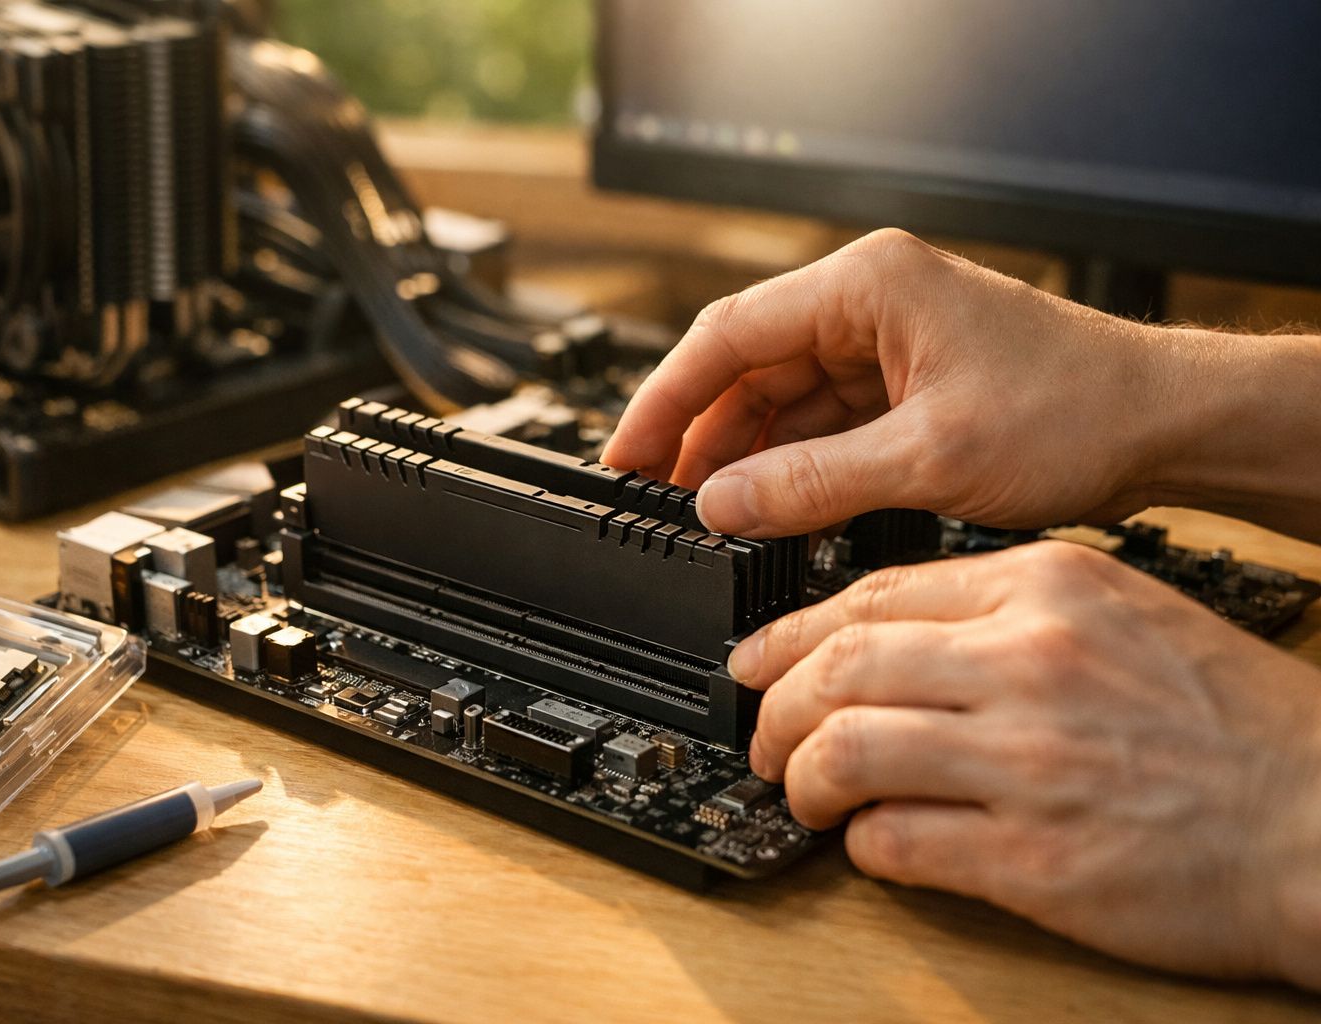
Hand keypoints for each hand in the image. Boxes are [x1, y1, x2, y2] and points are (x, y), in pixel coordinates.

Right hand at [601, 229, 1320, 542]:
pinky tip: (768, 508)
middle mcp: (868, 302)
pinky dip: (792, 466)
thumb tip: (720, 504)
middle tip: (658, 498)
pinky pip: (822, 424)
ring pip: (781, 401)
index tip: (626, 453)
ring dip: (744, 457)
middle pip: (747, 368)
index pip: (728, 335)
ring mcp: (885, 343)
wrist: (1162, 428)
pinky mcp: (904, 384)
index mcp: (866, 285)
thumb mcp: (927, 457)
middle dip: (700, 435)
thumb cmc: (1076, 409)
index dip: (665, 398)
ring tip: (707, 515)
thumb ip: (810, 483)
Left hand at [734, 540, 1320, 986]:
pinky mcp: (1033, 858)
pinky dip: (861, 842)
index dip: (791, 633)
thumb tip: (885, 639)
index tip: (757, 658)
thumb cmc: (1236, 724)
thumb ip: (1008, 613)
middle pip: (836, 668)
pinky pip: (895, 841)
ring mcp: (1027, 759)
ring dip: (800, 777)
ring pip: (843, 749)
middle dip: (774, 707)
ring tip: (803, 792)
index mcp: (1049, 589)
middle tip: (764, 734)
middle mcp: (1029, 662)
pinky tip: (872, 841)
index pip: (872, 595)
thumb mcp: (1125, 615)